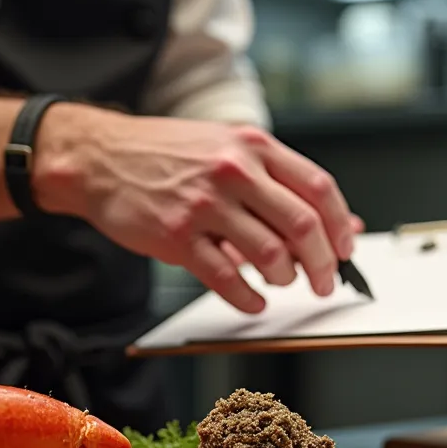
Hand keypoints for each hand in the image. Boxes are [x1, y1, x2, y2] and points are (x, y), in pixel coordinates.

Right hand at [33, 104, 359, 313]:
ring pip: (269, 255)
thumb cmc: (167, 154)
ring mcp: (205, 204)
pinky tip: (253, 301)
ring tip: (281, 283)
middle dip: (324, 264)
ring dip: (285, 280)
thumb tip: (339, 221)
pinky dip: (248, 298)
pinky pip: (225, 278)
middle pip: (303, 225)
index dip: (340, 226)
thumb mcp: (228, 149)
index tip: (345, 249)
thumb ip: (279, 181)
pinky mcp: (177, 236)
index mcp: (253, 146)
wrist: (101, 157)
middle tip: (324, 282)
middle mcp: (234, 170)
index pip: (319, 188)